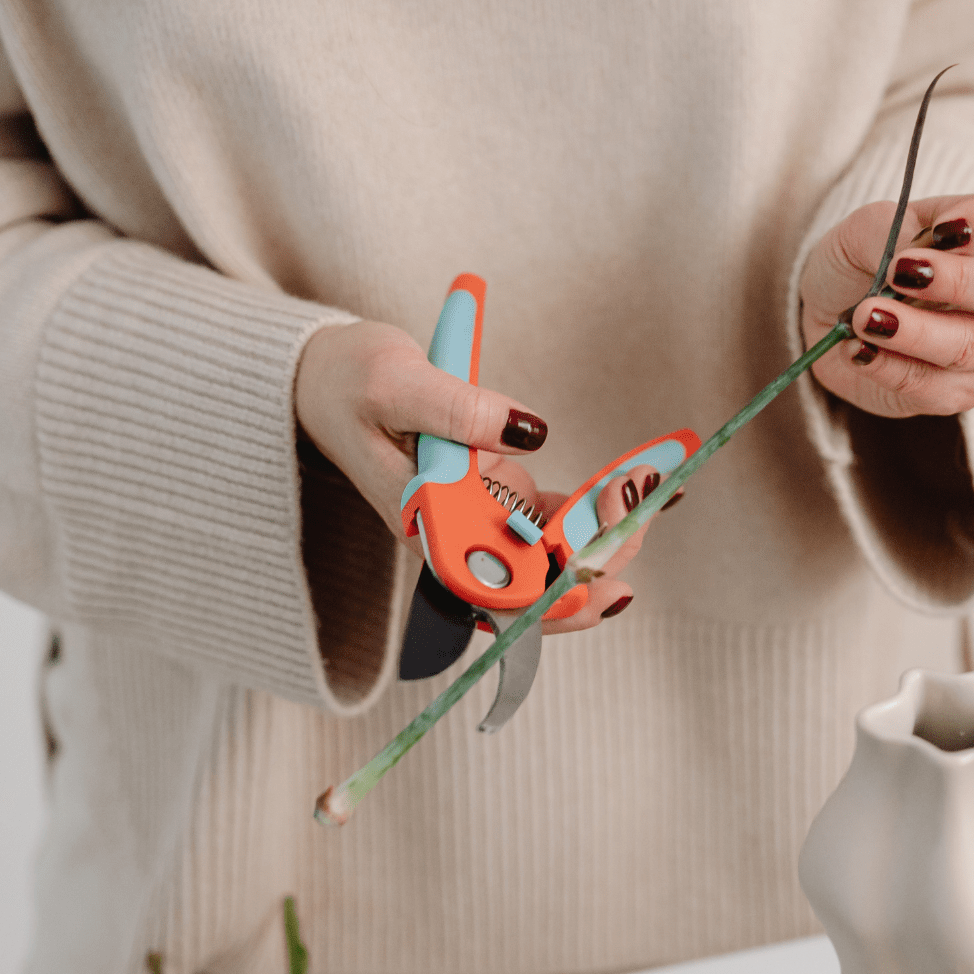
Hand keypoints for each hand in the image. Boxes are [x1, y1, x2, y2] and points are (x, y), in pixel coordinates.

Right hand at [296, 320, 659, 631]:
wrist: (321, 379)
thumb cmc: (346, 381)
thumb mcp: (395, 382)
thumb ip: (457, 408)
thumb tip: (530, 431)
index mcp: (425, 528)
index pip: (495, 591)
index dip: (553, 594)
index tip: (602, 573)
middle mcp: (455, 539)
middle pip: (536, 583)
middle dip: (598, 555)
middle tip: (643, 500)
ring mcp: (478, 522)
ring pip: (555, 557)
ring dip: (607, 531)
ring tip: (652, 485)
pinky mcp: (494, 498)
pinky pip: (555, 521)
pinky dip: (596, 506)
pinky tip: (638, 483)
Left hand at [800, 190, 973, 418]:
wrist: (828, 313)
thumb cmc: (863, 258)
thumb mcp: (868, 226)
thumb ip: (892, 230)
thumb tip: (911, 254)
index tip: (944, 229)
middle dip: (960, 282)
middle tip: (899, 273)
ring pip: (972, 345)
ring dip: (915, 332)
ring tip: (864, 316)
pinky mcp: (964, 391)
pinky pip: (935, 385)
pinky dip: (889, 366)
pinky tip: (859, 349)